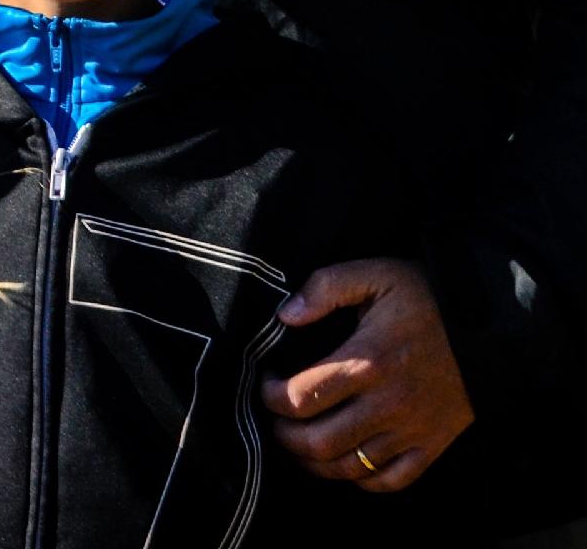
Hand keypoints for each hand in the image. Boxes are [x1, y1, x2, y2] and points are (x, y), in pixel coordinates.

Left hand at [262, 258, 474, 491]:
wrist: (490, 327)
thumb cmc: (426, 297)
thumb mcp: (374, 274)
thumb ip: (324, 288)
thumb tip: (285, 315)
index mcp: (367, 361)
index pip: (302, 397)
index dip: (271, 397)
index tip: (264, 384)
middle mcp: (388, 404)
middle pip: (320, 442)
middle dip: (285, 436)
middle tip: (273, 420)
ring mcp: (411, 431)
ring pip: (350, 467)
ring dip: (314, 463)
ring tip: (297, 444)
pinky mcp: (432, 446)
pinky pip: (391, 480)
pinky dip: (361, 480)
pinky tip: (344, 463)